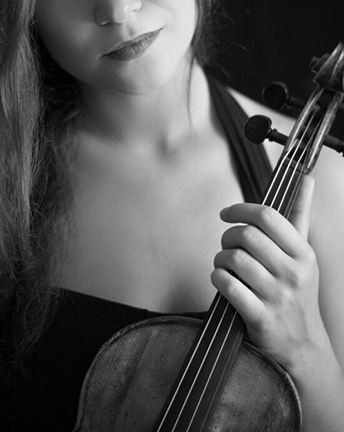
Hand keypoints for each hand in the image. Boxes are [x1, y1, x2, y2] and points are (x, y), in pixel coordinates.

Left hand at [211, 176, 324, 372]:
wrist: (302, 344)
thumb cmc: (297, 292)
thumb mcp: (304, 254)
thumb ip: (300, 216)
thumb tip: (307, 180)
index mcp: (303, 253)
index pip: (268, 216)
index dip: (241, 209)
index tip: (227, 213)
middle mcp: (293, 272)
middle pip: (246, 235)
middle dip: (227, 235)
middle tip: (226, 243)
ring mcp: (277, 296)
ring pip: (233, 259)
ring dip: (220, 259)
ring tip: (224, 264)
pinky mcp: (260, 317)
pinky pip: (227, 285)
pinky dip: (217, 278)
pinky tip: (222, 280)